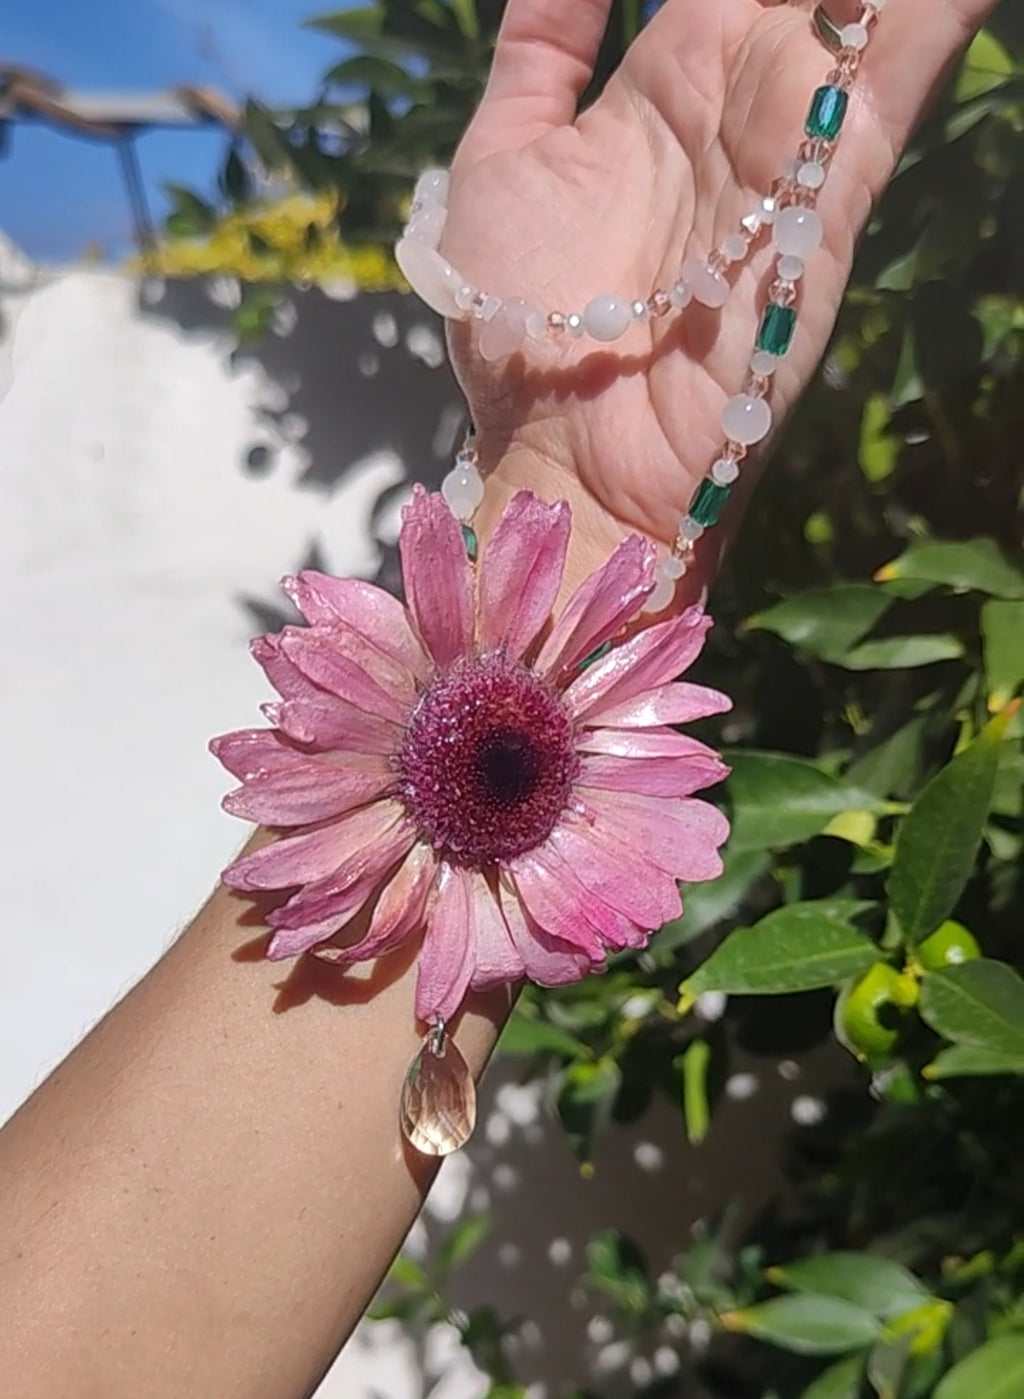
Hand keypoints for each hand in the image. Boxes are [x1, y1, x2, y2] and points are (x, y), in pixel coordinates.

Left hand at [442, 0, 994, 573]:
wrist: (565, 451)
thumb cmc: (514, 324)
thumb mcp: (500, 160)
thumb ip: (540, 51)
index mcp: (659, 88)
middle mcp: (733, 107)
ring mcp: (788, 152)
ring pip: (863, 15)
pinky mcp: (830, 205)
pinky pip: (898, 83)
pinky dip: (934, 20)